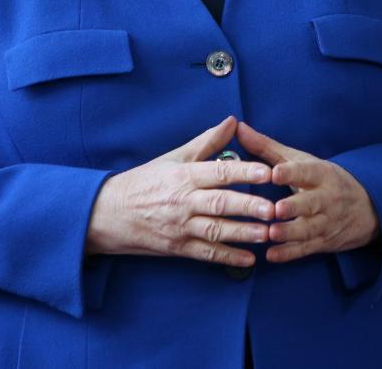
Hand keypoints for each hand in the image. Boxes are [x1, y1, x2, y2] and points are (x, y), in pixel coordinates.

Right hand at [86, 116, 273, 267]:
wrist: (107, 214)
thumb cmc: (145, 182)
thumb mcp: (174, 158)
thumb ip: (207, 142)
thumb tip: (234, 121)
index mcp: (184, 175)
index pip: (218, 172)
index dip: (243, 171)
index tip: (267, 172)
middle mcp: (183, 201)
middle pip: (220, 203)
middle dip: (248, 206)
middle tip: (273, 208)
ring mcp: (180, 226)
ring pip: (216, 230)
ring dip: (243, 233)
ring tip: (268, 233)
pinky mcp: (177, 248)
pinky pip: (206, 253)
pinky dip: (227, 256)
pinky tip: (249, 259)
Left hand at [236, 121, 380, 263]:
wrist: (366, 208)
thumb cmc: (322, 180)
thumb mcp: (301, 160)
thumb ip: (267, 147)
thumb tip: (238, 127)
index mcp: (321, 174)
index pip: (308, 171)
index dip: (292, 172)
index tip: (275, 173)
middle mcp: (327, 198)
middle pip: (311, 203)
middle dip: (294, 207)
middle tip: (276, 210)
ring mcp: (326, 222)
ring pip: (309, 229)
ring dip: (290, 233)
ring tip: (271, 234)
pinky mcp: (323, 242)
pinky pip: (306, 249)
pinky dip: (289, 253)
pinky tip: (271, 256)